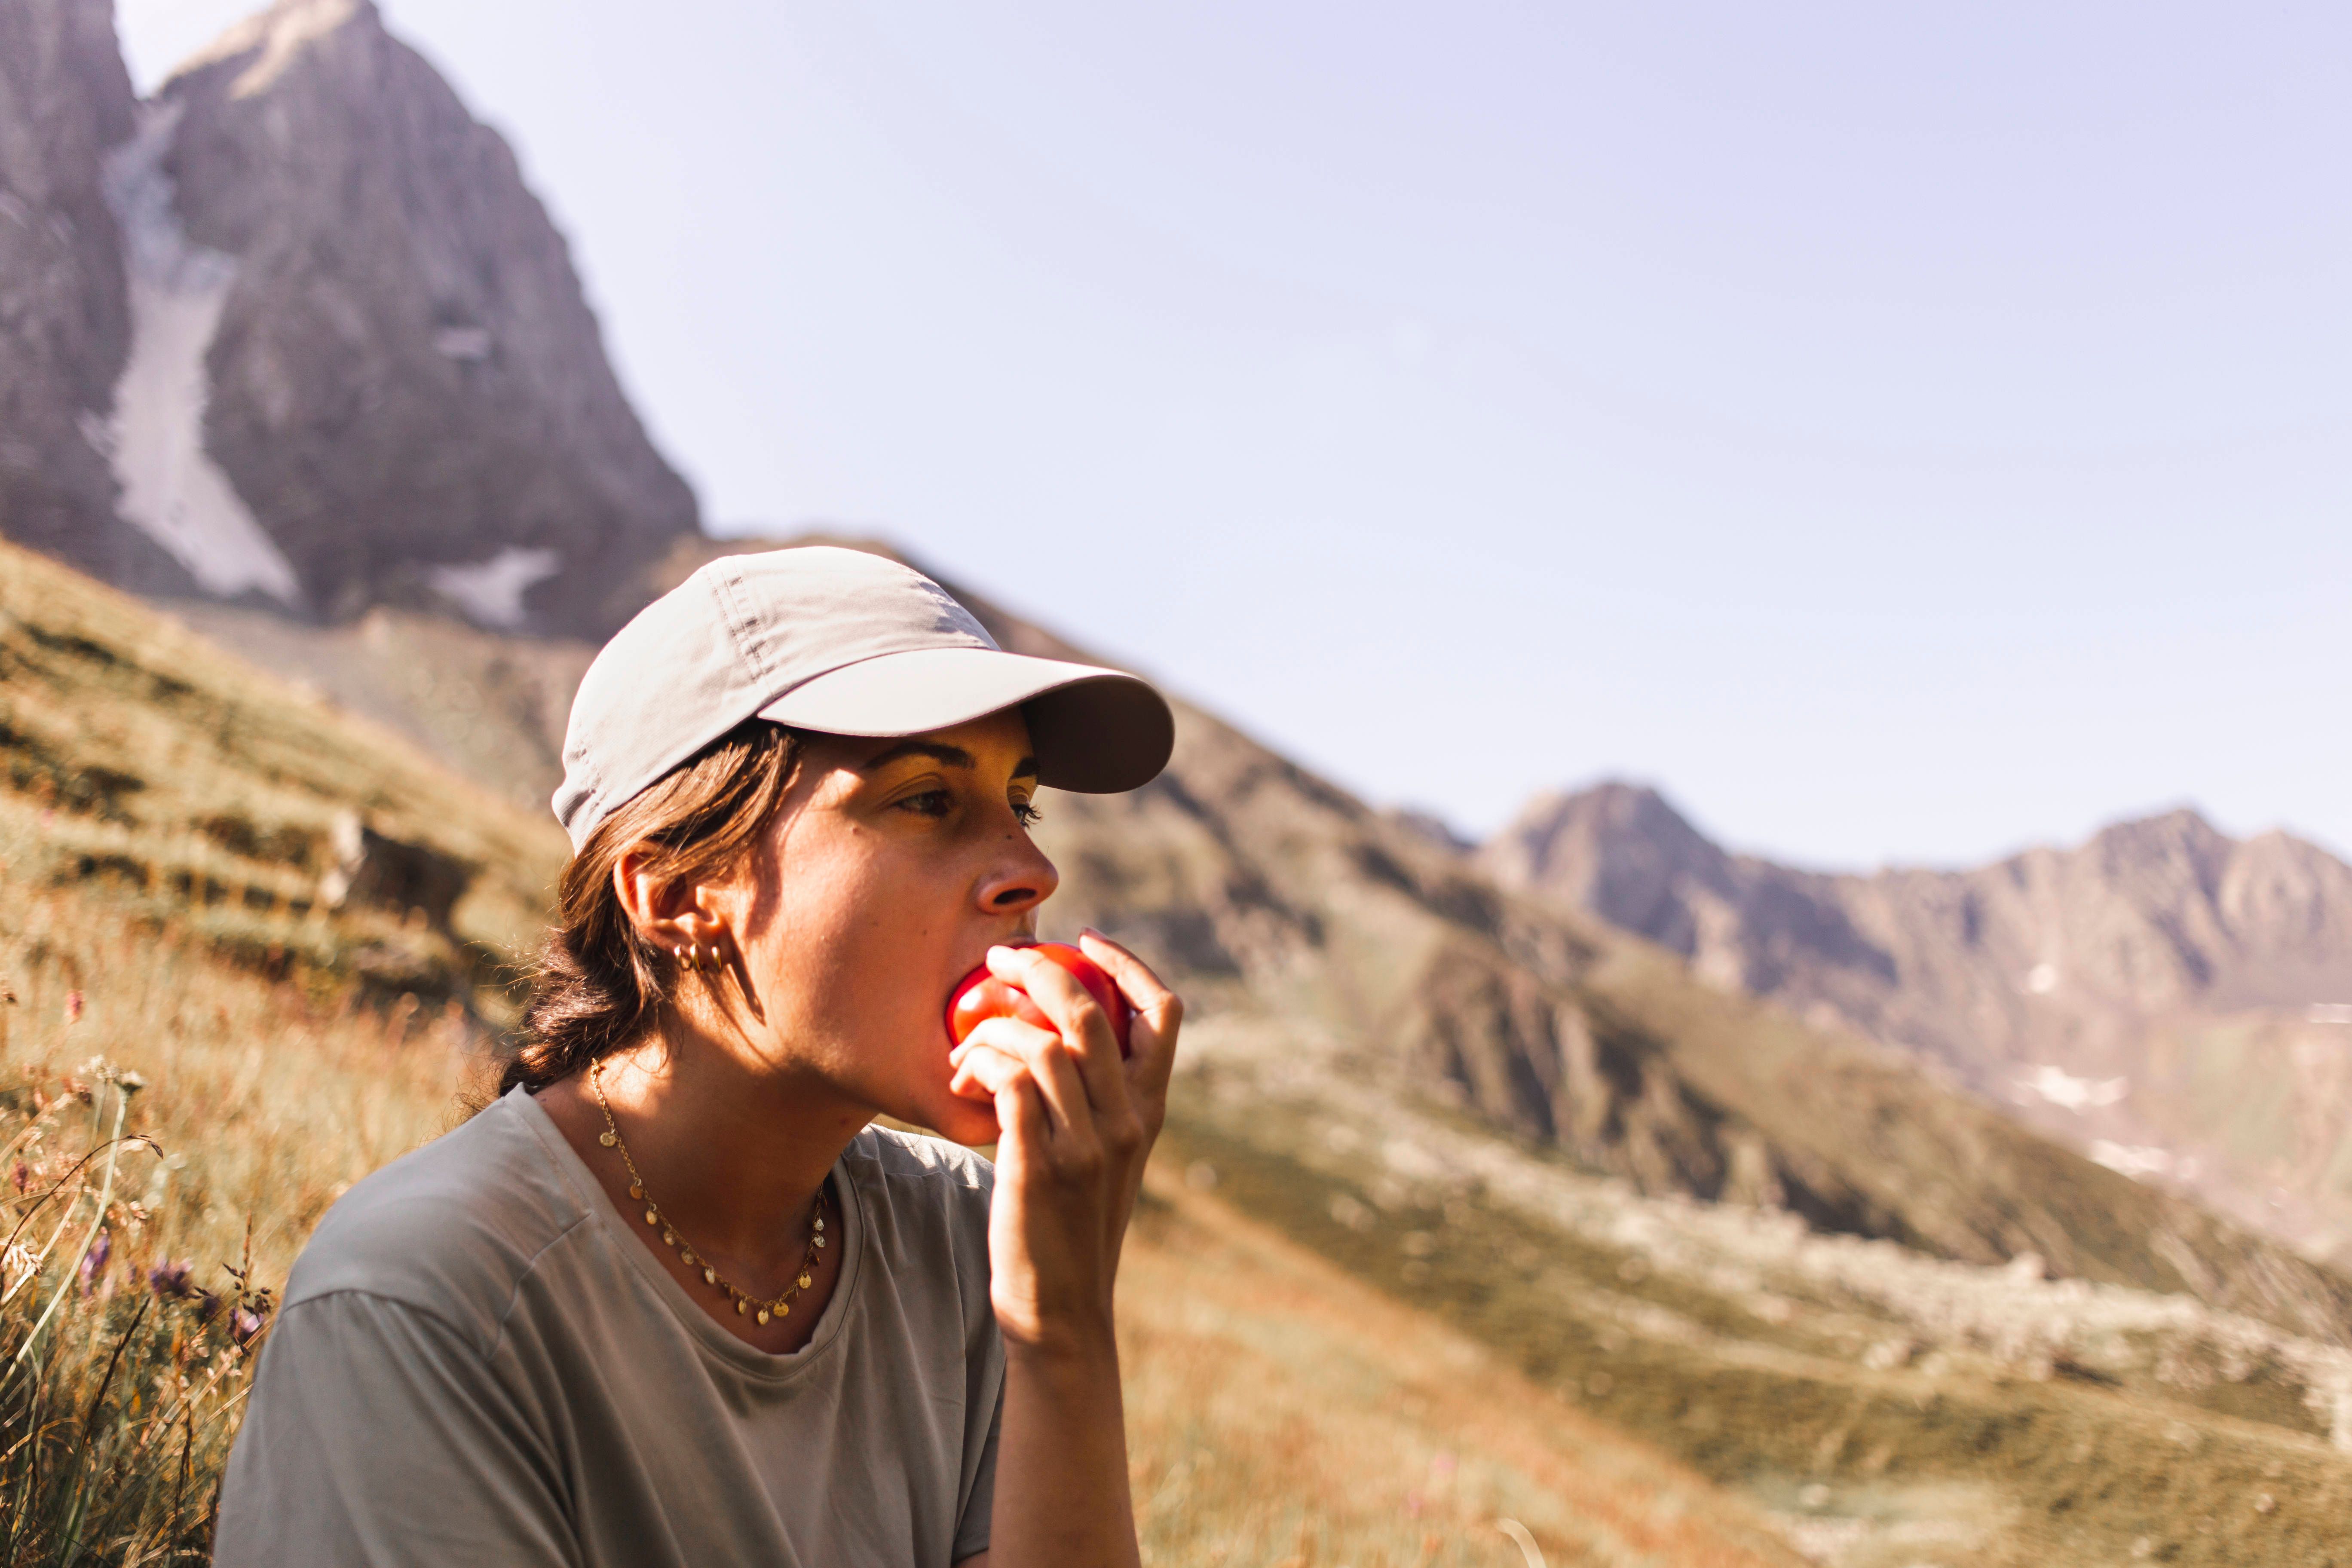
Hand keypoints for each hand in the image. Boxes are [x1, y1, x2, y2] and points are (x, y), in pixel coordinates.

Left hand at [946, 931, 1180, 1355]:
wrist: (1063, 1310)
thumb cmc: (1070, 1226)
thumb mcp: (1105, 1158)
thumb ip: (1098, 1101)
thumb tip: (1060, 1033)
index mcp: (1151, 1111)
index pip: (1163, 1011)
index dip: (1128, 963)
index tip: (1085, 941)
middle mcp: (1128, 1120)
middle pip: (1091, 1010)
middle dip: (1040, 968)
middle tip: (999, 958)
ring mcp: (1087, 1144)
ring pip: (1042, 1042)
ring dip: (992, 1027)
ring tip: (964, 1043)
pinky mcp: (1040, 1165)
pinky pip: (1009, 1082)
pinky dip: (980, 1063)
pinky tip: (961, 1076)